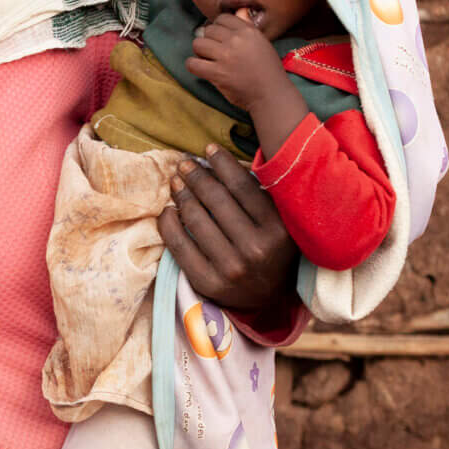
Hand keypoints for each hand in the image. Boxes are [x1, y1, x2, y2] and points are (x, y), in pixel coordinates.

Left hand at [156, 147, 297, 314]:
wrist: (269, 299)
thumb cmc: (272, 251)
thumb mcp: (280, 224)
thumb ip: (261, 195)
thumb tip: (222, 158)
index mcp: (278, 230)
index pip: (242, 186)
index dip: (221, 163)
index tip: (208, 149)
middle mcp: (256, 249)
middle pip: (216, 200)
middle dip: (196, 176)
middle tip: (185, 164)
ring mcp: (230, 268)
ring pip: (195, 219)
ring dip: (181, 195)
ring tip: (176, 182)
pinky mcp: (207, 283)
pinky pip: (178, 245)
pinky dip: (168, 223)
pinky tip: (168, 210)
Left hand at [188, 11, 309, 153]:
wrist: (272, 94)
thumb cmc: (268, 71)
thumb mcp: (262, 43)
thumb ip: (247, 28)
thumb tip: (239, 11)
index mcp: (248, 31)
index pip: (222, 18)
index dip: (218, 28)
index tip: (220, 38)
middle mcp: (236, 40)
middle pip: (209, 30)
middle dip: (209, 40)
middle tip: (214, 52)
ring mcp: (226, 56)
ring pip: (198, 43)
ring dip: (200, 52)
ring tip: (208, 60)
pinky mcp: (217, 73)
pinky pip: (192, 63)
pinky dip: (193, 65)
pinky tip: (200, 68)